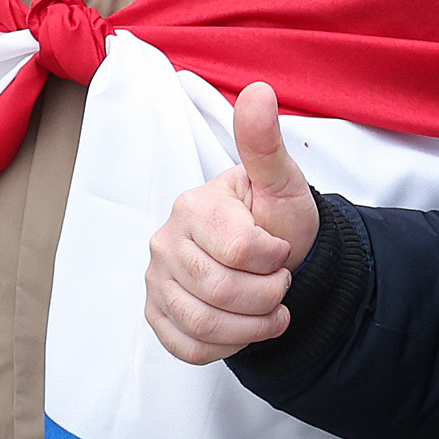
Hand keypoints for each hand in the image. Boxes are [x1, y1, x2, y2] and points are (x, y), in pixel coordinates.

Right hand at [145, 81, 323, 363]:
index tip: (281, 250)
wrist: (275, 262)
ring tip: (270, 310)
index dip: (274, 259)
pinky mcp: (158, 315)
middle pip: (221, 292)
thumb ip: (265, 143)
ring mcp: (156, 281)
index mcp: (194, 206)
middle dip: (267, 296)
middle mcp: (165, 242)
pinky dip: (226, 346)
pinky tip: (243, 326)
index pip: (239, 250)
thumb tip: (259, 91)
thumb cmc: (277, 220)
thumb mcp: (282, 182)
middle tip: (280, 283)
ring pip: (204, 325)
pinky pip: (187, 347)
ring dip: (252, 326)